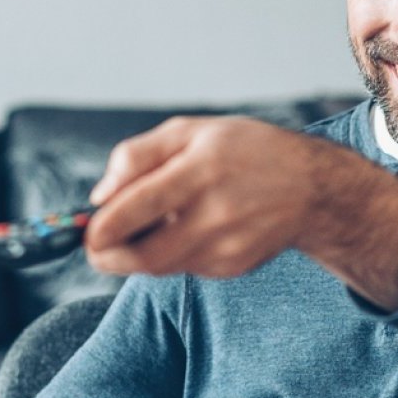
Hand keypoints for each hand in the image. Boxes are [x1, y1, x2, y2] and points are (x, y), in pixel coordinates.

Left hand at [85, 116, 316, 278]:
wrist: (312, 189)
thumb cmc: (245, 152)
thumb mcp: (189, 131)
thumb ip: (137, 157)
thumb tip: (100, 196)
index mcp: (201, 170)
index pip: (138, 207)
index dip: (103, 228)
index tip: (85, 233)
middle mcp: (215, 212)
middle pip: (145, 256)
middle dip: (109, 258)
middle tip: (96, 248)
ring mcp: (226, 245)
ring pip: (161, 266)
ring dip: (139, 255)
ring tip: (144, 229)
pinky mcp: (233, 267)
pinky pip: (185, 267)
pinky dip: (173, 254)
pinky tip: (190, 230)